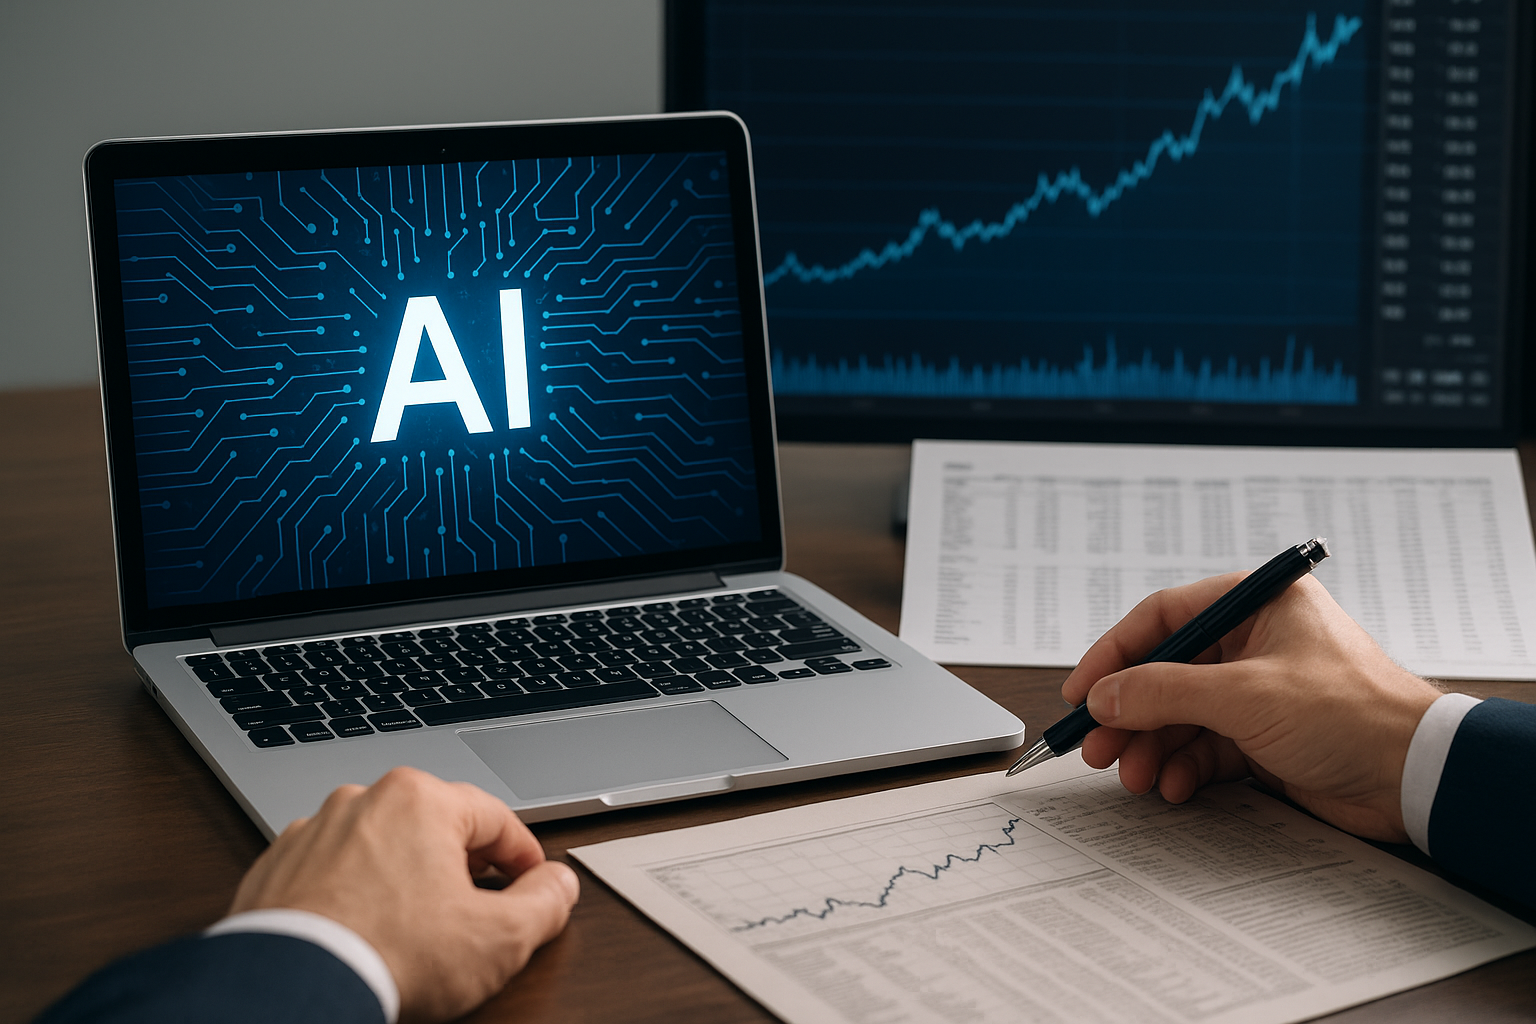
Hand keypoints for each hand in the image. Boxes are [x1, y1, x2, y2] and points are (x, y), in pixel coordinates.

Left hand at [227, 766, 577, 1023]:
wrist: (291, 989)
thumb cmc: (389, 956)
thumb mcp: (499, 940)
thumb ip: (544, 904)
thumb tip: (557, 885)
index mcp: (422, 799)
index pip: (496, 819)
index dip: (524, 858)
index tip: (531, 886)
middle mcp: (365, 800)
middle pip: (436, 828)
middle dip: (462, 868)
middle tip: (477, 913)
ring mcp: (315, 831)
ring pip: (381, 847)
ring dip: (405, 878)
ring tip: (416, 928)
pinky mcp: (277, 866)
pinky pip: (333, 872)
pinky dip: (354, 894)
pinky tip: (365, 931)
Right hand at [1062, 573, 1442, 841]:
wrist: (1417, 777)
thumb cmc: (1352, 714)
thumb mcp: (1244, 696)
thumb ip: (1162, 692)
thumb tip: (1102, 696)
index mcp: (1254, 605)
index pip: (1163, 618)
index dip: (1114, 655)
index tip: (1082, 693)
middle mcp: (1253, 643)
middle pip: (1164, 673)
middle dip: (1128, 714)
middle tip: (1096, 746)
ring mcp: (1258, 692)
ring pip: (1179, 716)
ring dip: (1150, 747)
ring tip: (1132, 776)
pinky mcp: (1264, 737)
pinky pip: (1204, 748)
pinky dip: (1182, 768)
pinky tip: (1171, 786)